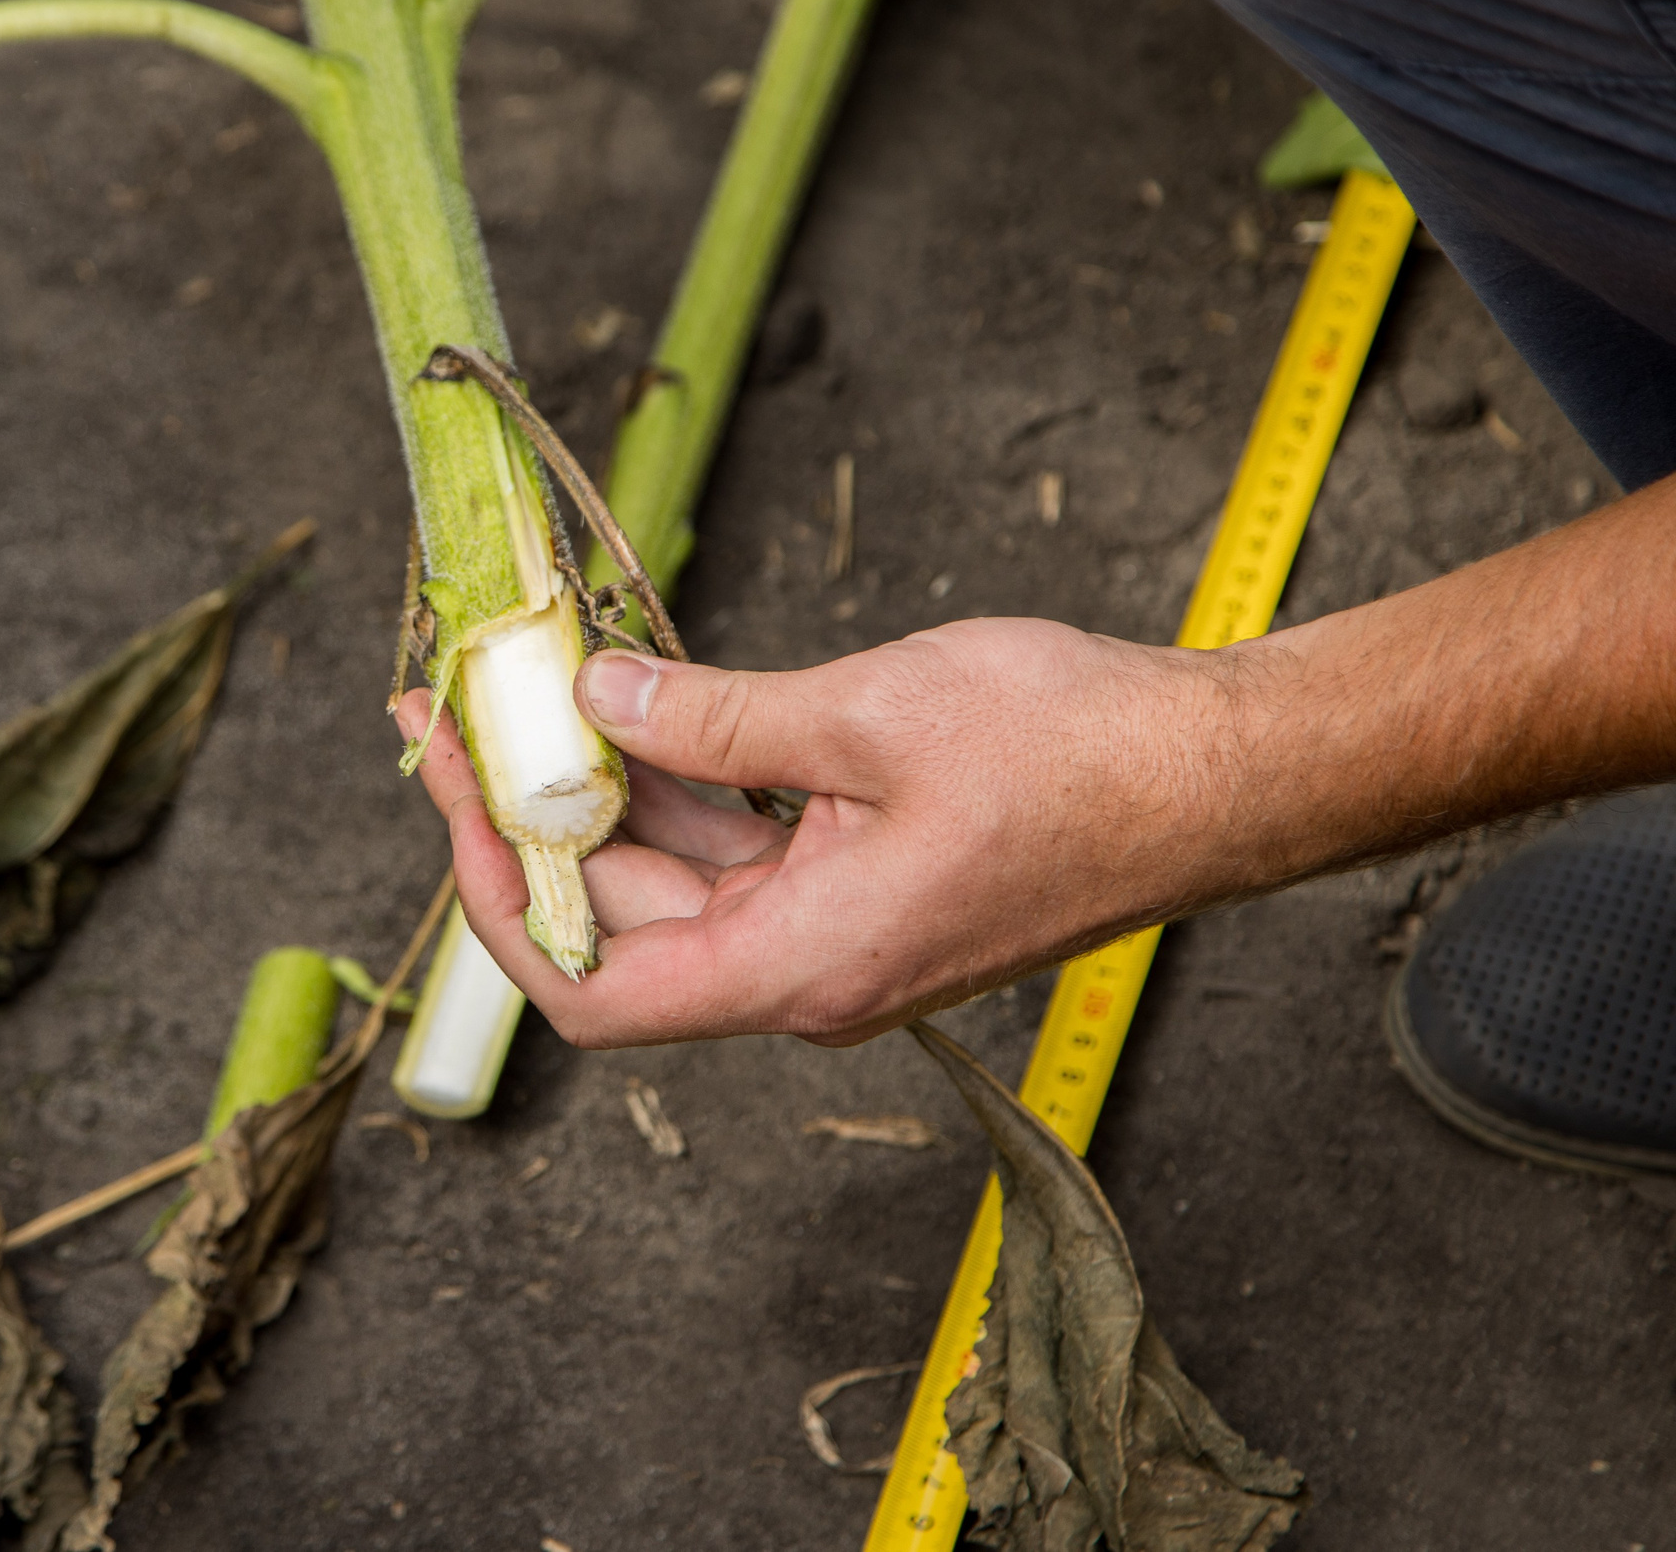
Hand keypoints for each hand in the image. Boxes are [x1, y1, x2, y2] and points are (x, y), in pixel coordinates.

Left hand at [396, 618, 1233, 1047]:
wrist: (1219, 772)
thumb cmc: (1078, 754)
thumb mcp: (868, 714)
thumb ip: (713, 721)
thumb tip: (595, 702)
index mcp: (799, 964)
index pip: (590, 989)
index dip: (504, 904)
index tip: (457, 793)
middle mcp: (805, 972)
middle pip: (619, 924)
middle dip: (535, 815)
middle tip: (466, 703)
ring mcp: (834, 932)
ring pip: (675, 880)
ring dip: (603, 792)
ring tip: (534, 686)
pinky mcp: (862, 886)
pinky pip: (738, 851)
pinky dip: (680, 783)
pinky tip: (638, 701)